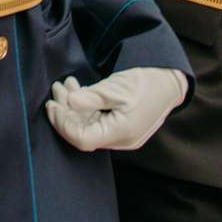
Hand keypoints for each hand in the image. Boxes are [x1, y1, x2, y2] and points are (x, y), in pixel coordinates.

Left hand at [41, 67, 188, 152]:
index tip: (52, 105)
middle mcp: (121, 140)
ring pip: (90, 126)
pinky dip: (87, 108)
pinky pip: (99, 122)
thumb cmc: (145, 82)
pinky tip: (78, 90)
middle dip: (66, 112)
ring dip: (75, 108)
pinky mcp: (123, 128)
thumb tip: (69, 103)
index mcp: (121, 133)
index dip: (63, 124)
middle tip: (56, 89)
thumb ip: (91, 97)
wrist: (170, 81)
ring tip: (65, 85)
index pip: (82, 139)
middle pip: (84, 133)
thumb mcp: (116, 87)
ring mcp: (122, 136)